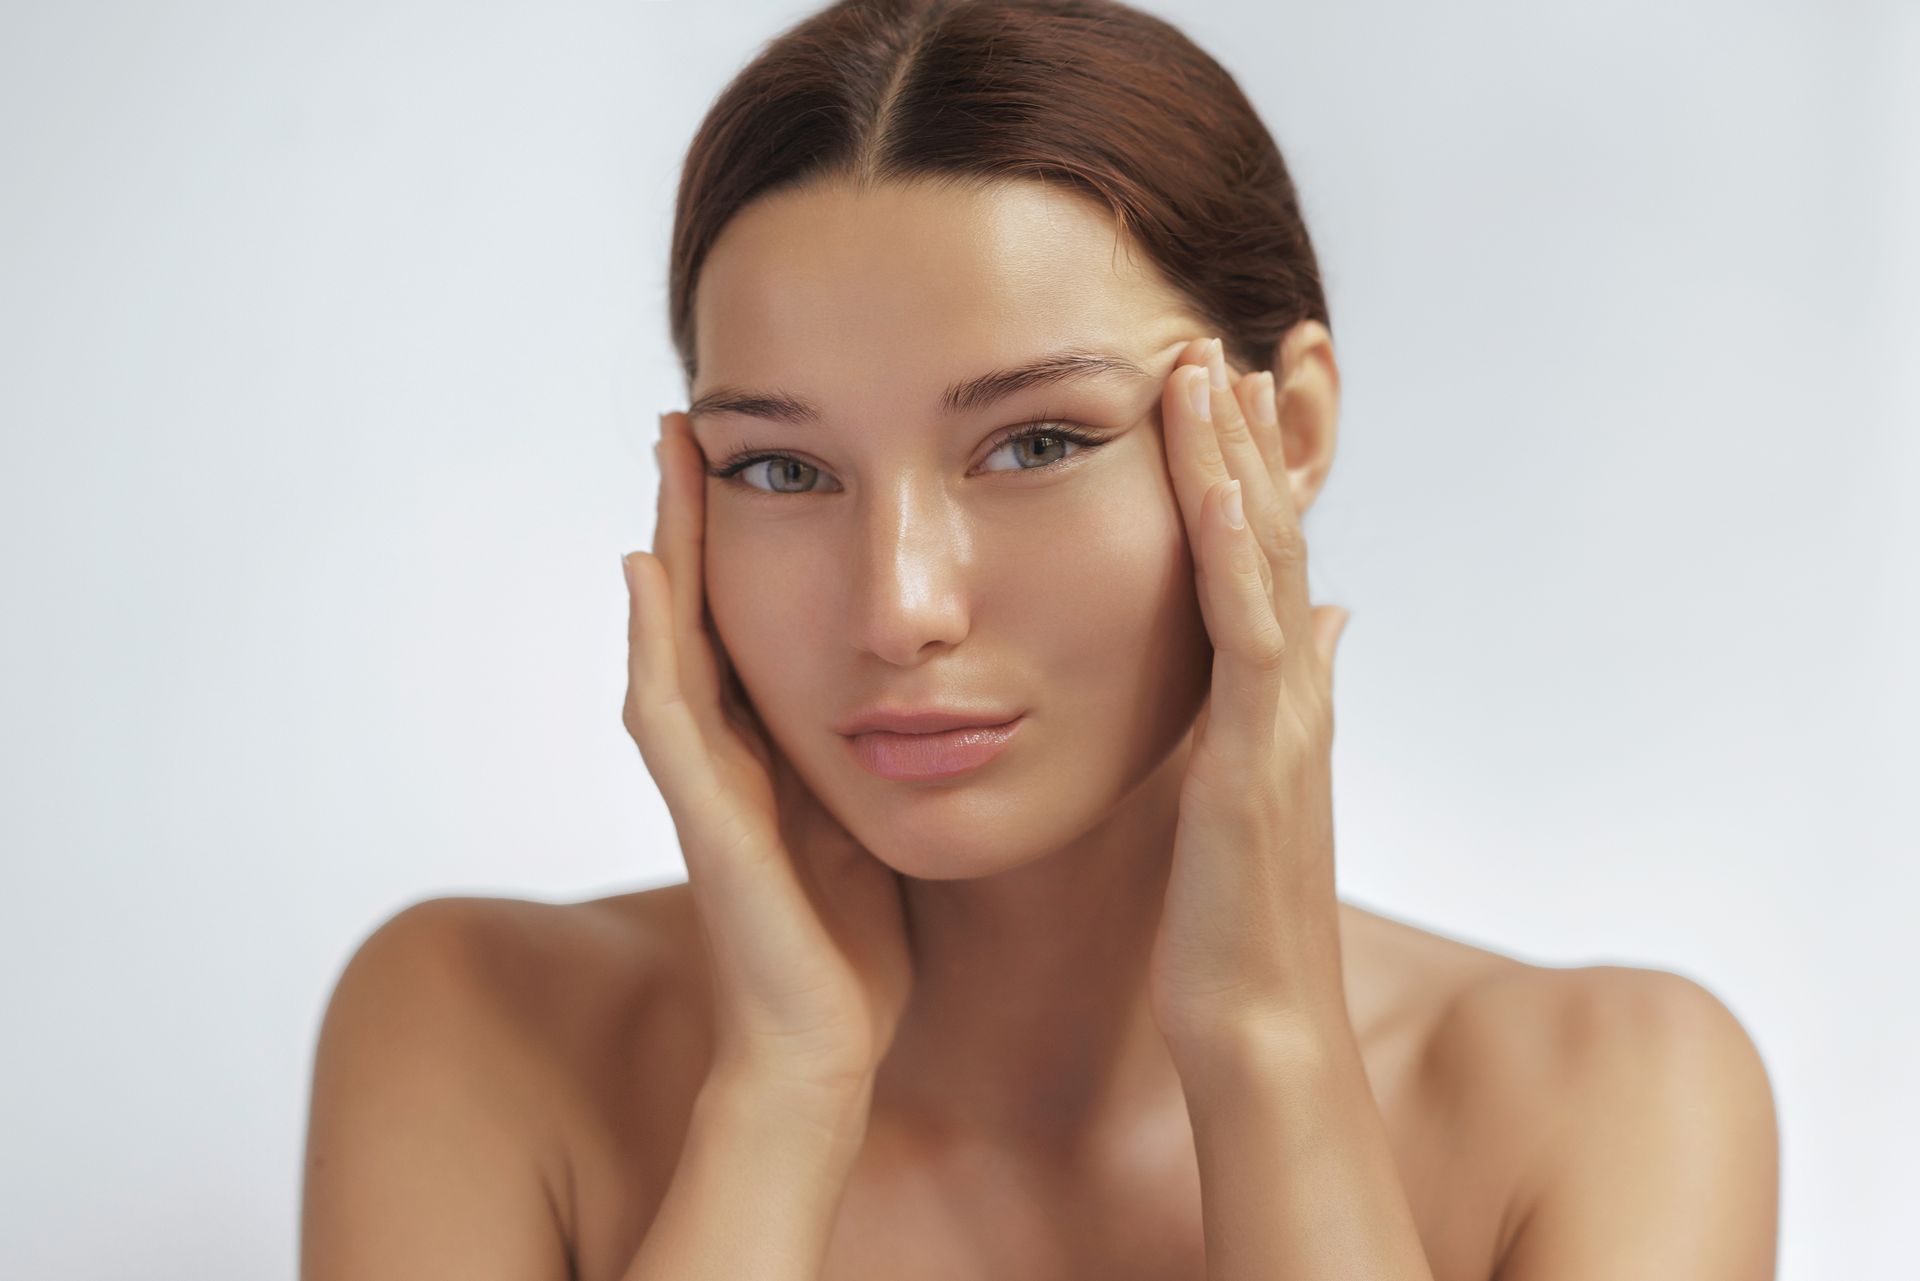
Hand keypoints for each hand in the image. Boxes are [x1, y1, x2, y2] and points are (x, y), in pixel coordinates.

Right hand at [622, 410, 913, 1093]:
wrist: (827, 1045)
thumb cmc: (854, 939)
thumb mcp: (869, 812)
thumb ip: (871, 746)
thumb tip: (924, 681)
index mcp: (766, 743)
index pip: (746, 613)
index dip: (739, 533)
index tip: (749, 446)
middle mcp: (722, 751)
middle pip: (695, 607)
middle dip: (690, 514)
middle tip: (684, 419)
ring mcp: (703, 783)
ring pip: (669, 641)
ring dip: (663, 547)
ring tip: (666, 457)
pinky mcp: (704, 822)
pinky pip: (667, 717)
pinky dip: (653, 643)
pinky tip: (649, 571)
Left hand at [1146, 336, 1353, 1052]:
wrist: (1257, 1029)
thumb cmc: (1236, 924)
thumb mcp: (1252, 790)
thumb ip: (1281, 701)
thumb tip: (1325, 623)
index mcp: (1278, 699)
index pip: (1273, 556)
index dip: (1258, 467)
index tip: (1235, 382)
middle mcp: (1292, 694)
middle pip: (1283, 534)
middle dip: (1260, 434)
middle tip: (1241, 334)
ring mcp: (1281, 723)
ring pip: (1270, 564)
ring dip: (1241, 462)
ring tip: (1213, 367)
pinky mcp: (1254, 763)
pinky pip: (1246, 638)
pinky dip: (1235, 554)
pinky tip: (1215, 483)